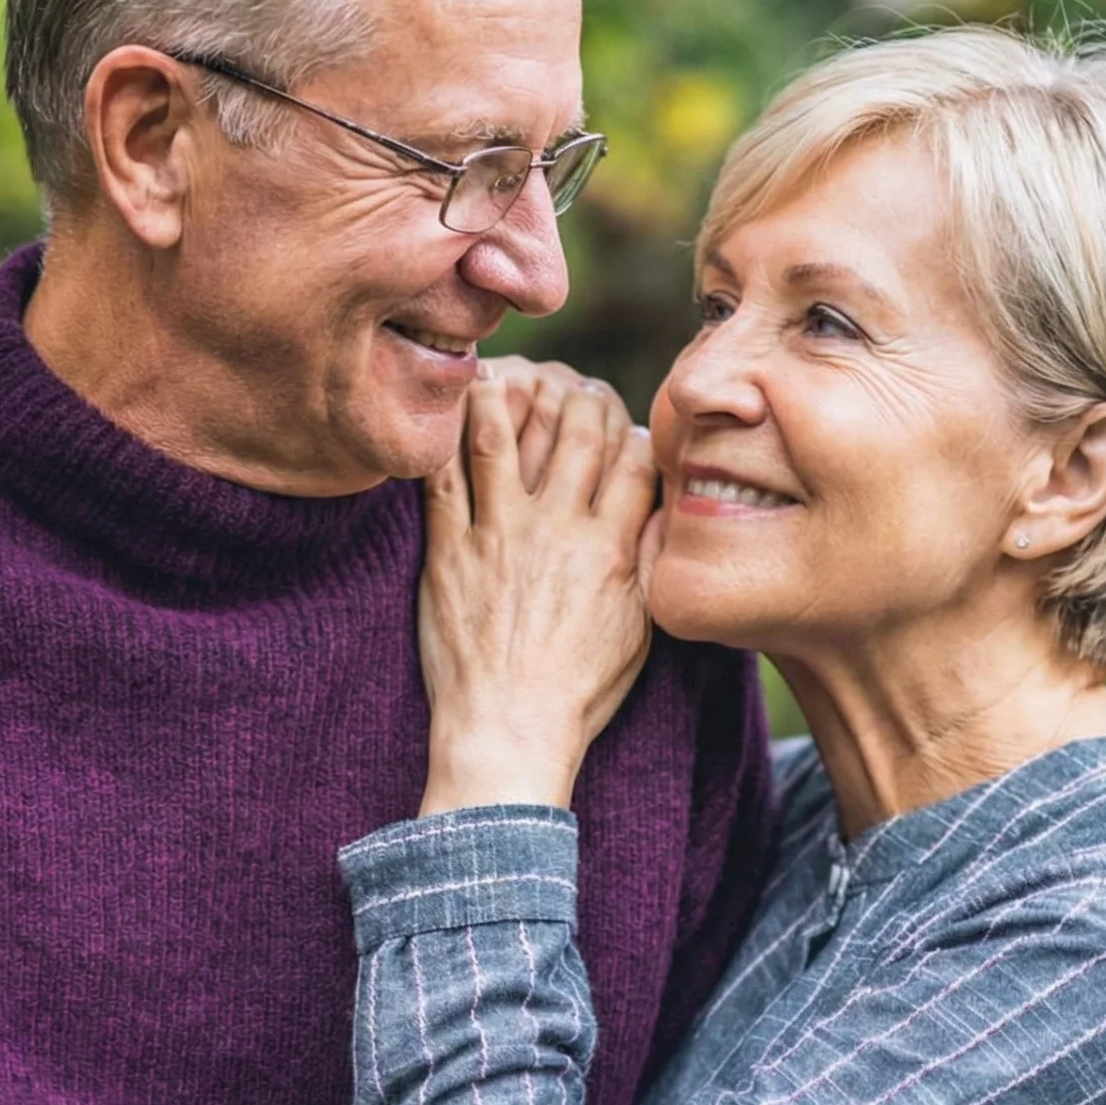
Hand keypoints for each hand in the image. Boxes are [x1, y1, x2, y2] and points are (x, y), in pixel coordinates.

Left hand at [418, 374, 659, 815]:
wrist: (508, 732)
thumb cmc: (578, 692)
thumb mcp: (639, 630)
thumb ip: (650, 564)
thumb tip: (663, 514)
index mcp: (610, 549)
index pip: (633, 459)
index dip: (630, 426)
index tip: (621, 417)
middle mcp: (558, 531)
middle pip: (574, 433)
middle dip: (578, 395)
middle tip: (571, 384)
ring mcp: (499, 537)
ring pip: (501, 440)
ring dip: (504, 396)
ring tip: (501, 372)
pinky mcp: (449, 553)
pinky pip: (443, 481)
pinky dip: (444, 440)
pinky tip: (445, 415)